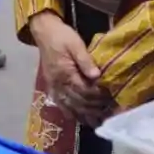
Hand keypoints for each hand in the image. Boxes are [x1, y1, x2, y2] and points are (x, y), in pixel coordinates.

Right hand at [29, 10, 114, 127]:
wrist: (44, 31)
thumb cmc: (61, 36)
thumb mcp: (75, 43)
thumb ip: (85, 60)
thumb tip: (97, 76)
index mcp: (65, 73)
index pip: (84, 90)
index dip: (97, 96)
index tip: (109, 98)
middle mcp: (58, 83)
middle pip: (78, 101)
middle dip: (93, 108)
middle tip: (107, 113)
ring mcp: (54, 86)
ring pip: (69, 106)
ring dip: (83, 115)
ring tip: (96, 122)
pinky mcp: (52, 86)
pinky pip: (61, 104)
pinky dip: (70, 113)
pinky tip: (78, 118)